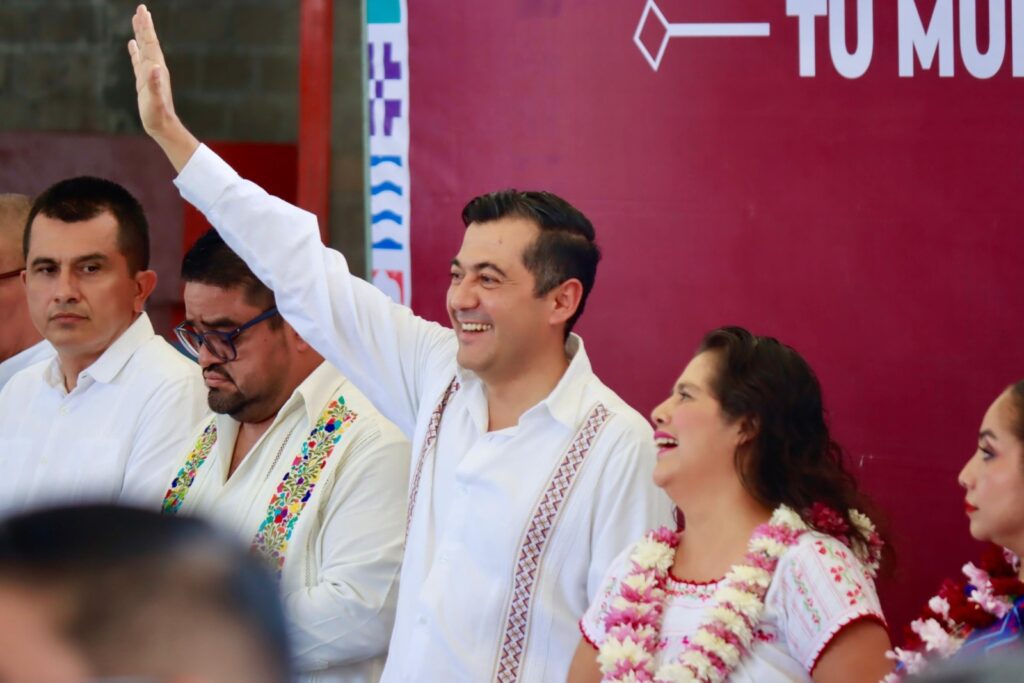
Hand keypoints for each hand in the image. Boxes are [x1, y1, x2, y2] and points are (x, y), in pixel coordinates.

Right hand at [127, 4, 197, 170]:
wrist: (162, 126)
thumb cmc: (157, 115)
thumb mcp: (155, 100)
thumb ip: (154, 84)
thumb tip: (155, 67)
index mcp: (155, 69)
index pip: (150, 43)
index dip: (146, 27)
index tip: (142, 11)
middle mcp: (154, 68)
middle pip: (148, 42)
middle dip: (144, 25)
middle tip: (141, 8)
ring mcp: (149, 74)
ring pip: (143, 49)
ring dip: (140, 34)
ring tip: (137, 20)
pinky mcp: (143, 81)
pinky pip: (138, 61)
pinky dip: (135, 51)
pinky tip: (132, 44)